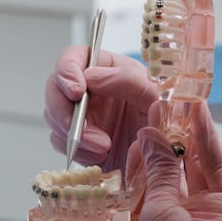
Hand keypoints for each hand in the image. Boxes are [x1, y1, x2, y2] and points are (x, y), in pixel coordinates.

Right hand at [45, 46, 156, 170]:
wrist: (167, 164)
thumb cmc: (166, 123)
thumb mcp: (154, 95)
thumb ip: (126, 79)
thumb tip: (89, 76)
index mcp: (108, 68)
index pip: (75, 57)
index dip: (67, 71)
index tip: (76, 92)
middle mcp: (90, 89)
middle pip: (55, 86)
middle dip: (63, 110)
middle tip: (80, 129)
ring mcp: (82, 115)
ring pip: (54, 115)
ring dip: (73, 134)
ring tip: (103, 147)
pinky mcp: (79, 140)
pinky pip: (60, 141)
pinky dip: (77, 150)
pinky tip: (99, 156)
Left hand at [130, 100, 221, 220]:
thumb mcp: (155, 217)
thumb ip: (156, 176)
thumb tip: (146, 138)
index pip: (135, 182)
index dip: (134, 154)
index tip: (132, 128)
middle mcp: (173, 217)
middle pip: (164, 168)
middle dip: (158, 137)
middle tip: (153, 104)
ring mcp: (202, 210)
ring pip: (189, 161)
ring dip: (182, 131)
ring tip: (173, 99)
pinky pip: (213, 164)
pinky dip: (205, 137)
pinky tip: (197, 112)